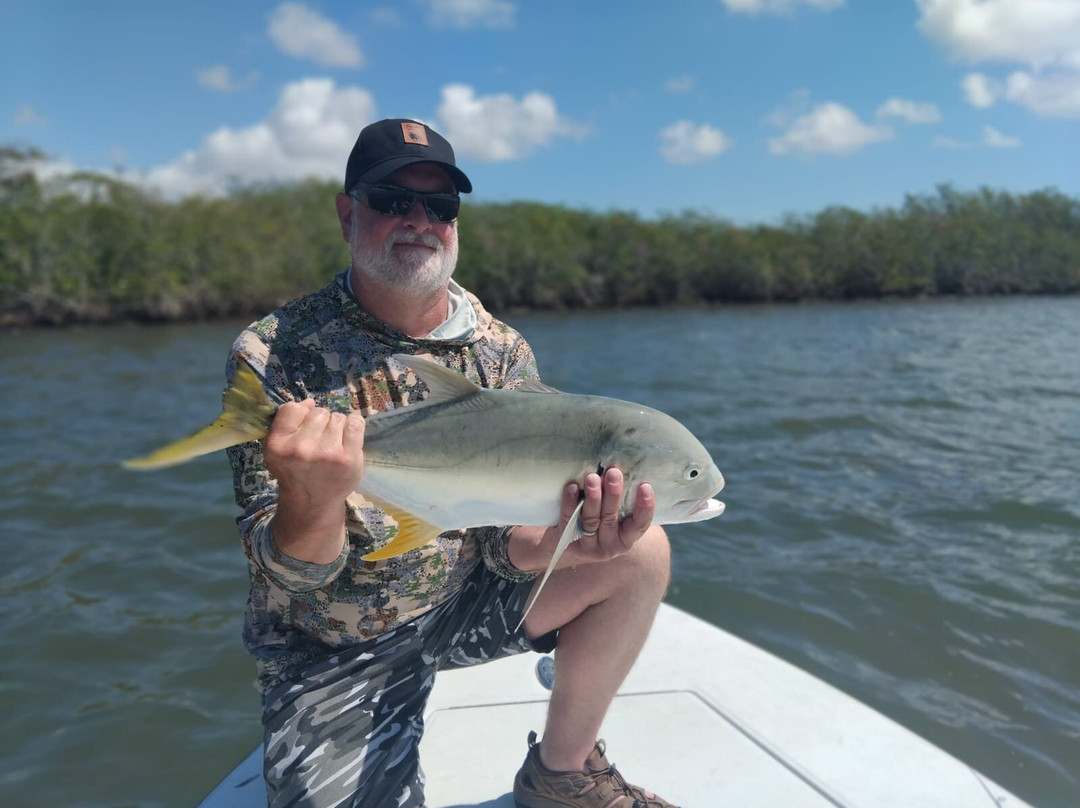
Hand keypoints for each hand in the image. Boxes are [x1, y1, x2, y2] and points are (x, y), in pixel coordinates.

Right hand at [263, 399, 365, 562]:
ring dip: (338, 427)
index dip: (302, 415)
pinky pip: (355, 423)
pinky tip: (350, 437)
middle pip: (318, 412)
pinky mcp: (347, 458)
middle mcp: (299, 448)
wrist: (312, 503)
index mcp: (277, 444)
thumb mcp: (280, 449)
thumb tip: (309, 402)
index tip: (305, 428)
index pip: (292, 408)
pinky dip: (355, 426)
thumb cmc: (297, 472)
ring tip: (333, 445)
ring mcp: (326, 453)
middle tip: (320, 442)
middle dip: (322, 423)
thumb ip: (288, 423)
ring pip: (337, 417)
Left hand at [540, 467, 655, 566]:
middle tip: (614, 473)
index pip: (640, 524)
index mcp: (626, 538)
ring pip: (591, 520)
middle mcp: (610, 545)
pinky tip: (572, 487)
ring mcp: (588, 547)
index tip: (645, 486)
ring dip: (593, 498)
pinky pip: (569, 520)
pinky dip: (570, 503)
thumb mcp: (612, 516)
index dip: (645, 507)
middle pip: (611, 518)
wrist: (565, 547)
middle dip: (613, 495)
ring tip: (592, 478)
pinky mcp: (568, 543)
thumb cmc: (597, 522)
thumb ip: (619, 500)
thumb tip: (620, 466)